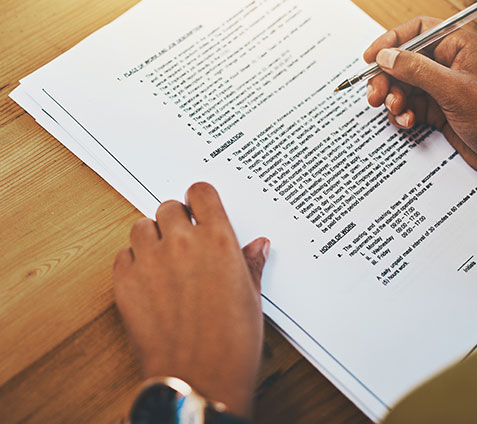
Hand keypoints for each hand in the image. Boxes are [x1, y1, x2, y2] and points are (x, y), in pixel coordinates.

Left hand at [113, 182, 269, 418]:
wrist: (199, 378)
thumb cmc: (231, 342)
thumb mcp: (250, 298)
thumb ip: (249, 264)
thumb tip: (258, 246)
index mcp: (218, 240)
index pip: (201, 193)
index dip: (199, 198)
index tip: (198, 206)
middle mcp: (183, 242)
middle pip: (169, 207)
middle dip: (175, 220)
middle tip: (181, 239)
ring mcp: (152, 260)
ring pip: (141, 226)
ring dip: (151, 236)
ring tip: (162, 257)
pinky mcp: (126, 281)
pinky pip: (122, 255)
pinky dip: (132, 262)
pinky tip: (146, 279)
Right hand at [363, 17, 476, 205]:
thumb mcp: (455, 91)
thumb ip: (417, 70)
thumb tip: (386, 56)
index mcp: (461, 46)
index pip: (418, 31)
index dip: (391, 42)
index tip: (370, 58)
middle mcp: (451, 64)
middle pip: (405, 61)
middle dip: (388, 78)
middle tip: (375, 95)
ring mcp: (445, 88)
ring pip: (405, 86)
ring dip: (395, 98)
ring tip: (397, 111)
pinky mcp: (441, 110)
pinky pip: (412, 106)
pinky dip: (404, 114)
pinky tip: (408, 122)